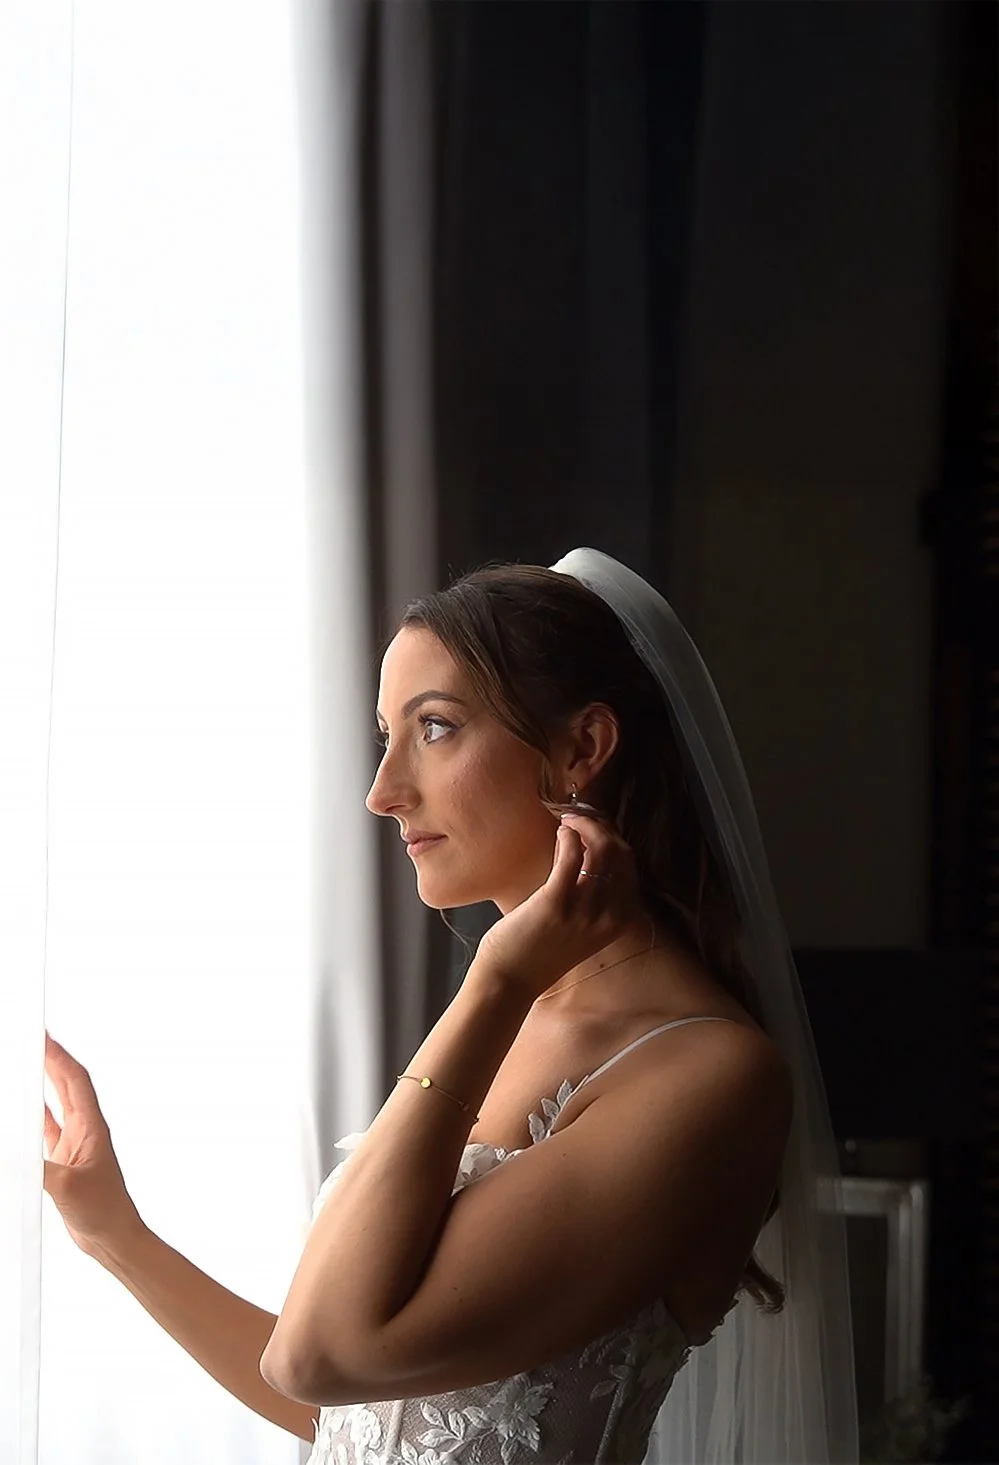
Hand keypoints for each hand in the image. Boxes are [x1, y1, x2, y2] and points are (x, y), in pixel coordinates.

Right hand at [43, 1033, 144, 1260]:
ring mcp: (74, 1144)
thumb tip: (11, 1152)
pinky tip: (21, 1111)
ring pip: (55, 1105)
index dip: (59, 1055)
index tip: (42, 1036)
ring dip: (41, 1084)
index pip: (74, 1080)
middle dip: (50, 1060)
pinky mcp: (63, 1162)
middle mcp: (85, 1129)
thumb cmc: (103, 1211)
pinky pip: (45, 1131)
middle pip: (65, 1084)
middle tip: (31, 1040)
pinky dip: (33, 1118)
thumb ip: (38, 1168)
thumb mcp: (67, 1187)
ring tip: (24, 1064)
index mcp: (92, 1126)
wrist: (113, 1236)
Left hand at [475, 811, 648, 1002]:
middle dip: (602, 827)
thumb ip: (593, 894)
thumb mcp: (583, 927)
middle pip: (621, 853)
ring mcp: (585, 910)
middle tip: (580, 818)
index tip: (596, 826)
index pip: (630, 865)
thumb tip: (588, 846)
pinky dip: (569, 835)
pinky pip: (572, 855)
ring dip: (584, 826)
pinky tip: (560, 832)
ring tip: (567, 821)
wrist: (511, 982)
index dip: (614, 838)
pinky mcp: (557, 902)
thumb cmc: (541, 951)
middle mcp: (610, 916)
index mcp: (621, 921)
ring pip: (601, 849)